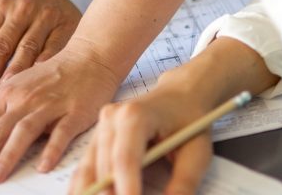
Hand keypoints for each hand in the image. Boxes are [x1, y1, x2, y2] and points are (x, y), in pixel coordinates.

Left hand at [0, 0, 81, 94]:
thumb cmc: (19, 6)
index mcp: (0, 7)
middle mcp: (21, 10)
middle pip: (2, 43)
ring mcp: (44, 17)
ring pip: (27, 47)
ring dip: (14, 68)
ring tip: (4, 87)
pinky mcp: (64, 26)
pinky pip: (53, 47)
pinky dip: (44, 63)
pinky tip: (36, 77)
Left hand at [0, 39, 120, 188]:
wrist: (88, 56)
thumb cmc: (50, 75)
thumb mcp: (14, 86)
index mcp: (8, 93)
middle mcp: (25, 98)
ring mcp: (50, 105)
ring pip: (24, 131)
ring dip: (8, 155)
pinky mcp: (74, 111)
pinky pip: (61, 132)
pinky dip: (51, 149)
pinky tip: (42, 166)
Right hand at [70, 65, 216, 194]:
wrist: (179, 96)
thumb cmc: (188, 121)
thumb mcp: (196, 153)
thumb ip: (183, 185)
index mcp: (136, 115)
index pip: (125, 159)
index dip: (127, 190)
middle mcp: (111, 118)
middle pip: (105, 170)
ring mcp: (100, 127)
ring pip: (89, 172)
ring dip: (97, 193)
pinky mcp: (96, 138)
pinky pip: (84, 169)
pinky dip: (86, 189)